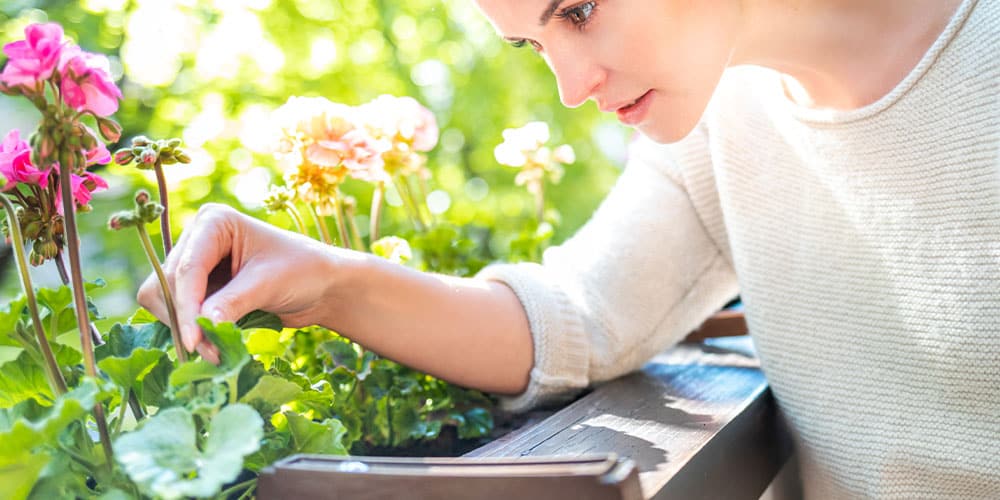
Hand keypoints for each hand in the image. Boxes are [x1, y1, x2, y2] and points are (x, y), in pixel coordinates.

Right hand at [137, 203, 356, 361]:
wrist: (322, 286)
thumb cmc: (303, 271)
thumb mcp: (268, 284)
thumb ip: (233, 303)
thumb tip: (201, 329)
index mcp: (214, 222)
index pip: (186, 268)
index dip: (186, 306)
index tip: (194, 341)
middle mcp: (197, 239)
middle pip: (166, 285)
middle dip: (185, 320)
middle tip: (209, 352)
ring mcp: (196, 264)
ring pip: (164, 301)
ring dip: (186, 329)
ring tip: (216, 352)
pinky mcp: (201, 288)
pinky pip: (180, 313)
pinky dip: (193, 332)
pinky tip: (215, 346)